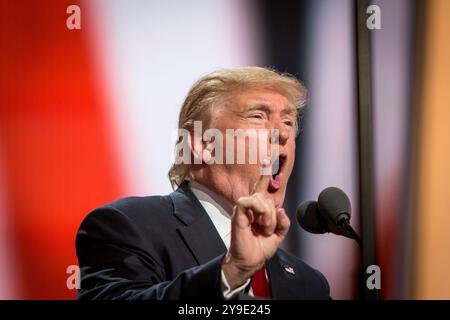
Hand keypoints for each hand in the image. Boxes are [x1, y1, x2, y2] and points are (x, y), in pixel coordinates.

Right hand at [221, 161, 290, 289]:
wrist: (250, 261)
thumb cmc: (260, 247)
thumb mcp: (279, 235)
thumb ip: (283, 222)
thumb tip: (281, 210)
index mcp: (260, 208)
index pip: (262, 185)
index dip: (265, 172)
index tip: (267, 155)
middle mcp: (251, 206)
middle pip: (266, 195)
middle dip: (273, 213)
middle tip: (269, 229)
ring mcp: (243, 209)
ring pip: (259, 198)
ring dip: (267, 215)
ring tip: (265, 228)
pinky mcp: (237, 214)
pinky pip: (247, 201)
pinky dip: (258, 210)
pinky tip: (260, 221)